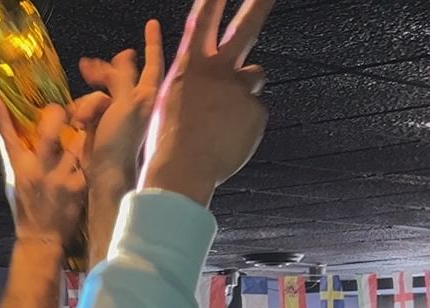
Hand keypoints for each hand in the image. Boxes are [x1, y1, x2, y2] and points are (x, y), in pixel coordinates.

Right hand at [0, 97, 87, 244]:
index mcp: (20, 166)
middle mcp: (39, 169)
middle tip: (64, 110)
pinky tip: (100, 147)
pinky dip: (94, 150)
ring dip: (83, 127)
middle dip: (58, 113)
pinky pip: (90, 158)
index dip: (1, 114)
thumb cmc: (29, 206)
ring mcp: (61, 177)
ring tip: (87, 123)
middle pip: (49, 129)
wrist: (42, 238)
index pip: (7, 135)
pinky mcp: (80, 185)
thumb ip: (17, 153)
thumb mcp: (16, 179)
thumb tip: (12, 129)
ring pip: (77, 139)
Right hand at [78, 21, 166, 191]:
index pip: (152, 63)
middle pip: (119, 74)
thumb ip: (124, 77)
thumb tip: (127, 53)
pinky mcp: (102, 125)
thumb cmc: (121, 140)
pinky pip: (90, 107)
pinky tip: (78, 121)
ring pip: (100, 90)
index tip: (150, 23)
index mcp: (146, 95)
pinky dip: (83, 111)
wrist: (106, 174)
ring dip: (88, 99)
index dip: (151, 42)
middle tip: (84, 66)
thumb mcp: (125, 103)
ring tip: (82, 117)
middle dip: (101, 71)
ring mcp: (117, 114)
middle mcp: (135, 102)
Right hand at [140, 0, 276, 206]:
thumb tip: (227, 76)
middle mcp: (217, 71)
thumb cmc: (171, 140)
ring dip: (246, 88)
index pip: (202, 21)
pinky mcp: (256, 110)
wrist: (183, 169)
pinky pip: (256, 111)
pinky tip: (229, 138)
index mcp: (189, 66)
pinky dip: (246, 123)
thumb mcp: (171, 99)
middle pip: (245, 29)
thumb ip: (198, 80)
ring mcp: (239, 89)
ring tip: (225, 117)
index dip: (213, 1)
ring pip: (254, 76)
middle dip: (258, 5)